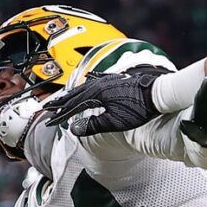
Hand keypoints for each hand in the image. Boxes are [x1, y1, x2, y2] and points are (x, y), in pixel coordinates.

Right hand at [40, 65, 164, 136]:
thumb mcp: (114, 122)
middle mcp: (99, 85)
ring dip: (73, 93)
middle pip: (75, 94)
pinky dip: (89, 81)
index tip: (50, 121)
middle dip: (61, 102)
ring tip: (64, 97)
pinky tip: (88, 78)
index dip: (60, 115)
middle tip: (48, 107)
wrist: (158, 94)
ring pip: (85, 86)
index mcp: (96, 95)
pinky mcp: (117, 80)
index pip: (73, 106)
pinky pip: (98, 79)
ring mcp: (108, 81)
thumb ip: (93, 125)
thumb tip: (73, 129)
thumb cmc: (138, 109)